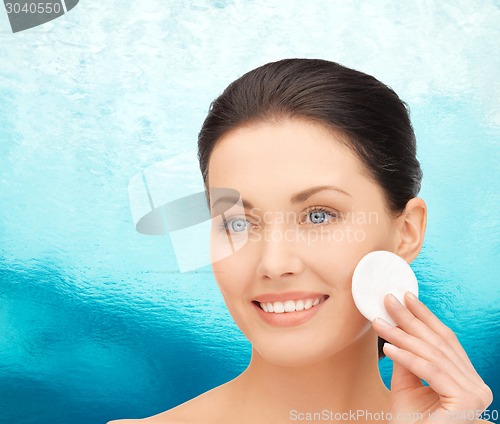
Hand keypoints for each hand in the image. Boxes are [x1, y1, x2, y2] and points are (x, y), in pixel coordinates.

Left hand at [372, 292, 492, 423]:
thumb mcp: (406, 386)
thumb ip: (406, 360)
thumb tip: (396, 330)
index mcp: (466, 379)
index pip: (444, 340)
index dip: (425, 316)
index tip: (407, 296)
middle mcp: (476, 385)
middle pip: (437, 344)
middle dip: (410, 319)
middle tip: (389, 300)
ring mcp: (475, 393)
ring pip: (431, 355)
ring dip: (401, 335)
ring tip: (380, 322)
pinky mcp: (466, 400)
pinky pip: (430, 371)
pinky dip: (407, 357)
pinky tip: (388, 347)